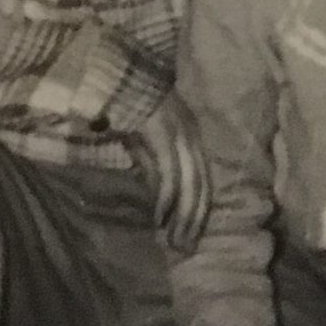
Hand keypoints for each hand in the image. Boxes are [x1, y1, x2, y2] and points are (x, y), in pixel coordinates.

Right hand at [129, 89, 209, 251]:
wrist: (122, 76)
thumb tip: (157, 193)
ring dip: (182, 217)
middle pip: (201, 187)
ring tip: (175, 242)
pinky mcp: (164, 136)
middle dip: (195, 220)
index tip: (193, 235)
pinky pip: (169, 175)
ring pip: (189, 186)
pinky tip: (159, 219)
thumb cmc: (133, 107)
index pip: (203, 181)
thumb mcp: (149, 140)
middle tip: (187, 249)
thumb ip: (155, 163)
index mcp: (192, 138)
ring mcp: (180, 137)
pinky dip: (165, 200)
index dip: (200, 210)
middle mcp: (192, 139)